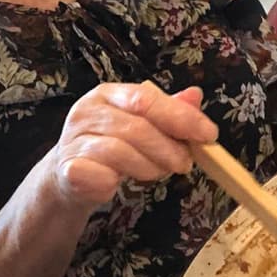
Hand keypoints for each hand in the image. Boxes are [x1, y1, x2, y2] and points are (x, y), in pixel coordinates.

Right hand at [48, 81, 218, 207]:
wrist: (68, 175)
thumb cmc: (109, 145)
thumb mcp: (139, 123)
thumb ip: (167, 110)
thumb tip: (195, 96)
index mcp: (107, 94)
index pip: (146, 98)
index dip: (180, 117)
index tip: (208, 134)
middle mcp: (87, 112)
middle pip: (137, 127)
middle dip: (169, 148)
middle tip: (185, 163)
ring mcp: (74, 140)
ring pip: (121, 153)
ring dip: (149, 167)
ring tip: (157, 172)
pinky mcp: (69, 170)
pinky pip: (103, 177)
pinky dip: (118, 183)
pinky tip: (120, 183)